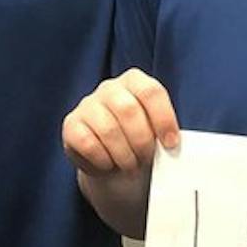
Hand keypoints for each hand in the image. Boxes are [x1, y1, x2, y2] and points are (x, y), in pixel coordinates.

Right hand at [63, 69, 180, 175]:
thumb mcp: (155, 132)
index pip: (151, 92)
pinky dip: (103, 160)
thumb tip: (174, 143)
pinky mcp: (71, 125)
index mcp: (135, 81)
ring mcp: (87, 105)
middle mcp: (109, 88)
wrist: (113, 163)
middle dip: (142, 141)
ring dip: (124, 155)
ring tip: (130, 165)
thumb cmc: (139, 142)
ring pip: (108, 129)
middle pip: (128, 109)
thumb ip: (165, 131)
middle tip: (146, 158)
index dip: (163, 119)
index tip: (171, 143)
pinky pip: (88, 143)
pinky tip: (109, 164)